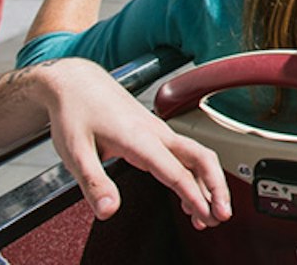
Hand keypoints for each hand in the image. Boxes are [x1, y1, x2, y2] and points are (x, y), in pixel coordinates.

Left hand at [32, 60, 231, 227]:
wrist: (76, 82)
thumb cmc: (75, 112)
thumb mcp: (76, 152)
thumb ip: (95, 184)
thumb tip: (108, 210)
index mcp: (139, 138)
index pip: (175, 171)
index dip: (193, 196)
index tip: (205, 214)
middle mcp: (156, 133)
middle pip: (200, 158)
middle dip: (216, 187)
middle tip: (222, 214)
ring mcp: (158, 131)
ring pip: (196, 156)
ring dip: (208, 183)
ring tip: (209, 214)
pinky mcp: (155, 133)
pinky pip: (184, 154)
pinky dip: (194, 176)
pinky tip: (190, 195)